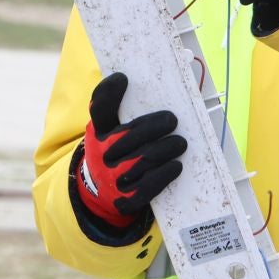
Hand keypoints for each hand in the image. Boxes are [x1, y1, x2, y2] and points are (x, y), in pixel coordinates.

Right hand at [72, 72, 185, 231]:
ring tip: (180, 143)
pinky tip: (176, 166)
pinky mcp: (125, 200)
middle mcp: (100, 156)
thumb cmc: (114, 151)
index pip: (99, 110)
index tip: (123, 78)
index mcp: (97, 134)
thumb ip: (115, 106)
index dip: (108, 93)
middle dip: (155, 127)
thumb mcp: (109, 129)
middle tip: (172, 121)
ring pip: (143, 161)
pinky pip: (148, 186)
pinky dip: (164, 174)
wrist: (103, 191)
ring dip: (165, 149)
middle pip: (129, 137)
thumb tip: (125, 78)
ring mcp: (112, 180)